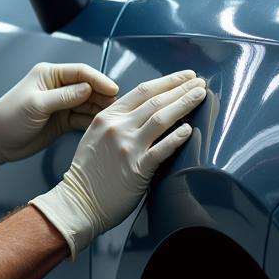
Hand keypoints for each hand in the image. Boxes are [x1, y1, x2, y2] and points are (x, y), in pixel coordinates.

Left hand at [0, 62, 119, 180]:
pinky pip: (83, 117)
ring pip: (88, 103)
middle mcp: (57, 86)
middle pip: (89, 87)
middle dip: (104, 96)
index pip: (81, 72)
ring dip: (101, 110)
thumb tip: (88, 88)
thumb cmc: (7, 119)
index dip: (99, 80)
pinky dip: (93, 121)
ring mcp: (61, 104)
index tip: (114, 90)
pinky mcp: (62, 120)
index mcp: (49, 75)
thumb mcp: (36, 105)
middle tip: (120, 107)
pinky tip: (104, 126)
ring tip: (116, 118)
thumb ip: (63, 97)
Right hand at [29, 69, 206, 257]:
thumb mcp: (95, 136)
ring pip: (161, 118)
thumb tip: (145, 112)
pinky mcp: (137, 168)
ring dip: (184, 104)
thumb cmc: (88, 172)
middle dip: (181, 88)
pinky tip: (190, 129)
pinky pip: (162, 149)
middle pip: (155, 101)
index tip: (184, 76)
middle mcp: (117, 127)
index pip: (142, 91)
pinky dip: (177, 138)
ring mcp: (127, 147)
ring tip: (201, 96)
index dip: (167, 81)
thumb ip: (116, 122)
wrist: (78, 202)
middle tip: (200, 82)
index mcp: (106, 117)